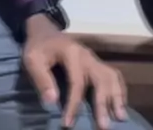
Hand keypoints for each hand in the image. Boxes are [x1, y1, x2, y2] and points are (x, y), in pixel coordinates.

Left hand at [23, 15, 126, 129]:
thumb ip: (42, 79)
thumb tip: (52, 102)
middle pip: (101, 79)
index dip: (73, 104)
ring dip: (117, 96)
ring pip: (111, 76)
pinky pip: (112, 75)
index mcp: (72, 53)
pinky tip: (121, 104)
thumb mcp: (32, 59)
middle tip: (104, 127)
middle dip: (103, 103)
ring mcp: (93, 59)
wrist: (44, 31)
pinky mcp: (95, 63)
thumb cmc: (38, 47)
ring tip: (121, 117)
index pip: (77, 82)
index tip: (67, 124)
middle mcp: (87, 56)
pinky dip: (119, 89)